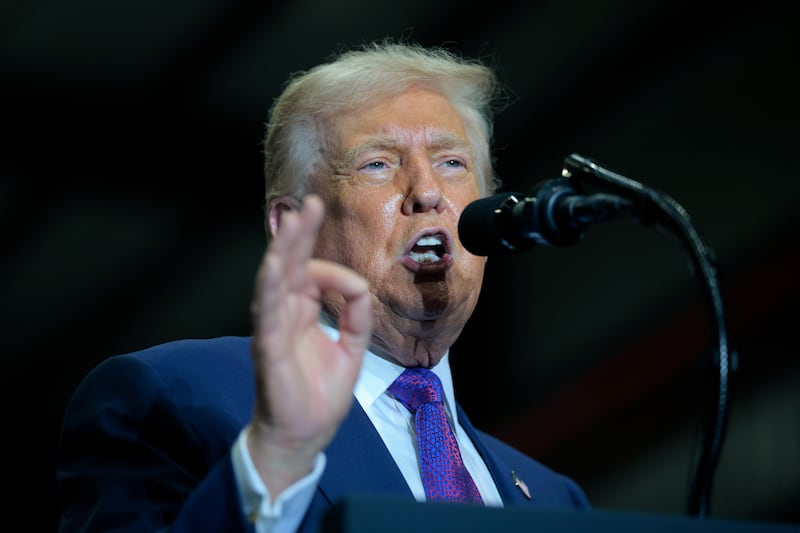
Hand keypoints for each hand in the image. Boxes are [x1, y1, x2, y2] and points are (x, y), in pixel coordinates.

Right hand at [246, 194, 371, 496]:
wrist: (303, 436)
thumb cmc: (320, 393)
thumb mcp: (351, 348)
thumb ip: (358, 315)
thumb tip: (360, 285)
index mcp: (302, 311)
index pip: (312, 273)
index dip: (332, 269)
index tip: (356, 288)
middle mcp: (284, 314)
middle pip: (290, 266)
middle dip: (300, 234)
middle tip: (310, 204)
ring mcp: (273, 328)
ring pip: (274, 282)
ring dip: (283, 251)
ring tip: (292, 222)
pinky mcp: (268, 348)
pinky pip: (267, 314)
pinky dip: (269, 288)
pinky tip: (275, 265)